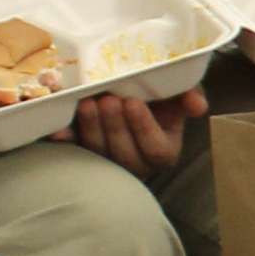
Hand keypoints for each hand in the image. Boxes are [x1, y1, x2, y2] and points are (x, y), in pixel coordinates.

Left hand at [68, 85, 202, 175]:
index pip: (156, 149)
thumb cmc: (159, 96)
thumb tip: (198, 106)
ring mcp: (108, 160)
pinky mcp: (84, 152)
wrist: (131, 94)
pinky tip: (57, 130)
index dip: (143, 128)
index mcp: (163, 151)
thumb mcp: (178, 93)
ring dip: (92, 129)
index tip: (133, 103)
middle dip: (115, 127)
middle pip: (125, 155)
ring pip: (99, 154)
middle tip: (108, 100)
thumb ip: (188, 96)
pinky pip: (73, 150)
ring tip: (87, 103)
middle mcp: (136, 161)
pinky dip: (65, 140)